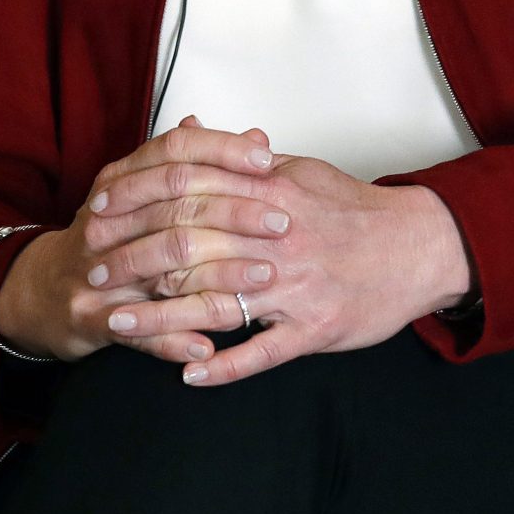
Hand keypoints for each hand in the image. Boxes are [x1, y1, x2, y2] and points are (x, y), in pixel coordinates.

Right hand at [0, 115, 285, 364]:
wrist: (45, 291)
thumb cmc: (114, 237)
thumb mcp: (151, 193)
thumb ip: (204, 168)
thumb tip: (257, 139)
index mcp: (123, 180)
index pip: (176, 150)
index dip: (223, 151)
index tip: (269, 162)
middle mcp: (106, 217)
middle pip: (178, 204)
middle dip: (236, 212)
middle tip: (283, 222)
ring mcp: (94, 267)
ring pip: (164, 265)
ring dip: (219, 274)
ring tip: (264, 277)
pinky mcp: (89, 315)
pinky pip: (137, 329)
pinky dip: (174, 339)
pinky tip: (211, 345)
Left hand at [94, 148, 474, 387]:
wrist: (421, 246)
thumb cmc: (358, 212)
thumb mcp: (304, 172)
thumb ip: (248, 161)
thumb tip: (200, 138)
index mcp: (274, 195)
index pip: (191, 195)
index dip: (139, 204)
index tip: (99, 215)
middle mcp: (279, 240)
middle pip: (192, 250)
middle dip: (135, 263)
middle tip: (92, 275)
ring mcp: (296, 287)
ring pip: (216, 304)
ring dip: (161, 317)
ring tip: (117, 324)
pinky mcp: (316, 327)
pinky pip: (262, 352)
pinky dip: (224, 367)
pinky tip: (189, 374)